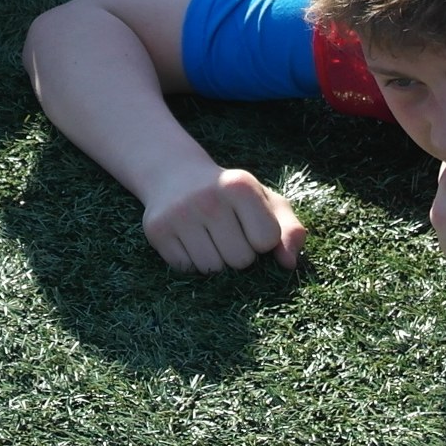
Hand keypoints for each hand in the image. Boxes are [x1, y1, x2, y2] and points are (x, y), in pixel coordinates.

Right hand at [143, 167, 305, 272]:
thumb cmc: (230, 195)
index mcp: (240, 186)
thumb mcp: (263, 201)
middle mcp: (208, 198)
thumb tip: (288, 263)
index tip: (249, 224)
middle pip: (239, 260)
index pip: (266, 241)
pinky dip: (191, 262)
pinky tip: (188, 239)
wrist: (174, 175)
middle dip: (238, 253)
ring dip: (215, 260)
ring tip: (208, 236)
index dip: (261, 240)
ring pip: (212, 269)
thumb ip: (288, 229)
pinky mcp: (157, 230)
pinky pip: (186, 269)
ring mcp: (179, 215)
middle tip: (226, 231)